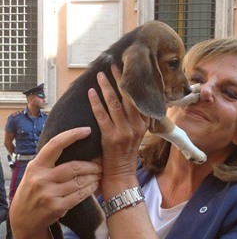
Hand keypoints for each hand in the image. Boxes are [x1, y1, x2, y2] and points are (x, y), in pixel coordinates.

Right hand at [10, 127, 101, 238]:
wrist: (22, 219)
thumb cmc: (33, 190)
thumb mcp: (34, 171)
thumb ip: (49, 160)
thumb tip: (73, 142)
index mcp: (36, 165)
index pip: (55, 144)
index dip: (72, 135)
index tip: (87, 130)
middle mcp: (41, 178)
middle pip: (74, 166)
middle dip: (92, 165)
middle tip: (100, 164)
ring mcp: (48, 194)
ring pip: (79, 181)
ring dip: (94, 177)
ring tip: (100, 174)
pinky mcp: (56, 207)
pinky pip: (79, 195)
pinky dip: (90, 189)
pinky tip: (95, 185)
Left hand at [88, 65, 148, 190]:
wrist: (121, 173)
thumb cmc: (127, 152)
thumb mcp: (138, 133)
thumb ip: (138, 118)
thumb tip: (132, 99)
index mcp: (144, 123)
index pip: (140, 98)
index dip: (134, 83)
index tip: (128, 69)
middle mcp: (136, 125)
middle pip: (128, 97)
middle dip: (121, 80)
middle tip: (114, 65)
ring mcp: (123, 131)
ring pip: (115, 104)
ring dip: (106, 87)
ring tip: (100, 75)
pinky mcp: (110, 137)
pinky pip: (101, 115)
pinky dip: (95, 102)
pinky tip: (91, 92)